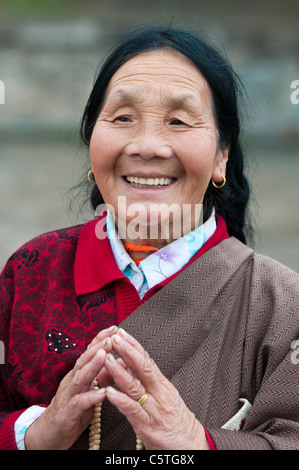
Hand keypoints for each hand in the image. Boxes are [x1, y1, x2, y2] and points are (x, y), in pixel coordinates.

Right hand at [24, 325, 117, 449]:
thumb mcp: (89, 391)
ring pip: (80, 377)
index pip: (89, 352)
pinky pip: (79, 403)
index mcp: (78, 374)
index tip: (114, 328)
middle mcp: (72, 381)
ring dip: (93, 365)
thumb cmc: (72, 411)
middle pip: (84, 360)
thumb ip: (103, 377)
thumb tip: (120, 361)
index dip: (101, 339)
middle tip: (111, 336)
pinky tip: (102, 393)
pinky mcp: (67, 413)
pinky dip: (91, 397)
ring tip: (104, 354)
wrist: (48, 435)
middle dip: (98, 347)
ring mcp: (68, 396)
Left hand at [104, 329, 208, 449]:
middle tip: (114, 339)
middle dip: (127, 351)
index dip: (133, 345)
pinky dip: (120, 401)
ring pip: (135, 387)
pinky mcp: (147, 427)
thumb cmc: (177, 422)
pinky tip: (109, 392)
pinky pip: (132, 411)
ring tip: (107, 360)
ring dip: (119, 372)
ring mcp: (153, 409)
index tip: (122, 333)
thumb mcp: (164, 396)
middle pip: (142, 368)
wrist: (192, 445)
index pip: (146, 360)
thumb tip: (128, 363)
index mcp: (162, 385)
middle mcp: (159, 394)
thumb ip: (146, 381)